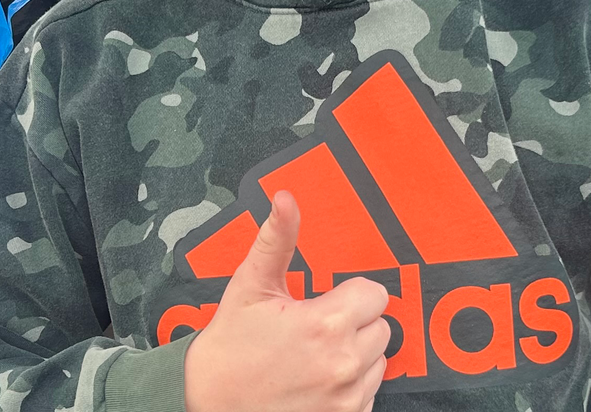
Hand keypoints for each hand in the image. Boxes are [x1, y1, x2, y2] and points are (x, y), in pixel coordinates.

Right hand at [183, 191, 390, 411]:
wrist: (209, 403)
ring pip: (378, 360)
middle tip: (314, 330)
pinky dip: (351, 386)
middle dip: (353, 323)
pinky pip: (370, 392)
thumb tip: (285, 199)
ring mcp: (347, 399)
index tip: (322, 303)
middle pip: (381, 326)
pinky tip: (318, 381)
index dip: (348, 294)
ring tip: (314, 356)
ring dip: (356, 355)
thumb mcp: (251, 286)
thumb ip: (277, 239)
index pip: (374, 294)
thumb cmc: (230, 346)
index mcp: (325, 324)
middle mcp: (343, 364)